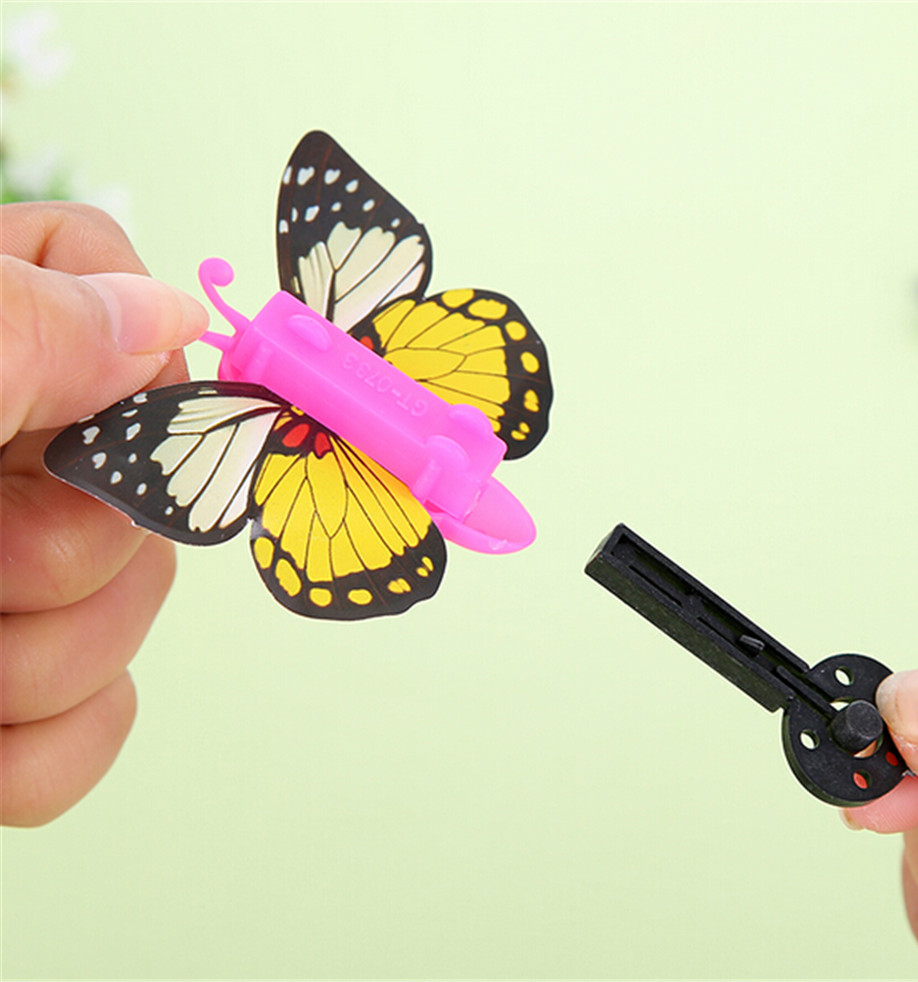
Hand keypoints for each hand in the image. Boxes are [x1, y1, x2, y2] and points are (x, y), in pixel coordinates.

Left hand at [1, 202, 206, 825]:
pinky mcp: (5, 693)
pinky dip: (40, 753)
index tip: (90, 405)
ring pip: (135, 616)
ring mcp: (7, 577)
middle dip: (76, 545)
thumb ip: (15, 326)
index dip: (127, 338)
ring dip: (47, 661)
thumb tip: (170, 316)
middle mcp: (0, 450)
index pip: (102, 271)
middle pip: (155, 471)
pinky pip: (95, 731)